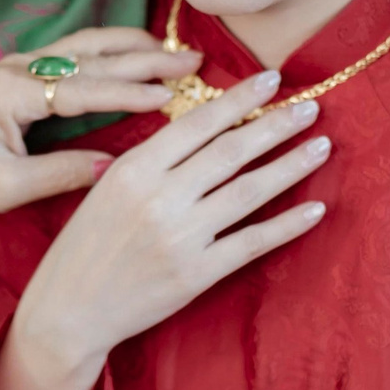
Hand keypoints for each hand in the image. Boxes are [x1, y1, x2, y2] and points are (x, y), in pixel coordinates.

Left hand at [0, 26, 200, 216]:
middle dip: (145, 59)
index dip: (130, 93)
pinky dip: (111, 53)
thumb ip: (62, 174)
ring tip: (175, 53)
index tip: (171, 96)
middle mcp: (18, 69)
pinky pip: (76, 55)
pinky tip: (137, 56)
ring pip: (86, 47)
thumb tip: (117, 167)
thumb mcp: (8, 187)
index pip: (84, 89)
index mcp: (12, 94)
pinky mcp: (23, 73)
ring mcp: (20, 66)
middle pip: (92, 57)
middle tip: (194, 61)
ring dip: (131, 47)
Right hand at [0, 73, 329, 389]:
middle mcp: (160, 198)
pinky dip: (288, 225)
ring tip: (321, 145)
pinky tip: (316, 209)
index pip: (198, 123)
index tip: (272, 78)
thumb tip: (205, 129)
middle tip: (311, 106)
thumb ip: (151, 161)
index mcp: (133, 169)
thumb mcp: (106, 189)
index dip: (240, 98)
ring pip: (250, 191)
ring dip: (291, 165)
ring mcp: (182, 237)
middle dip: (276, 124)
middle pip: (231, 151)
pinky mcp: (197, 274)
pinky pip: (252, 242)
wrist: (68, 311)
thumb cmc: (85, 245)